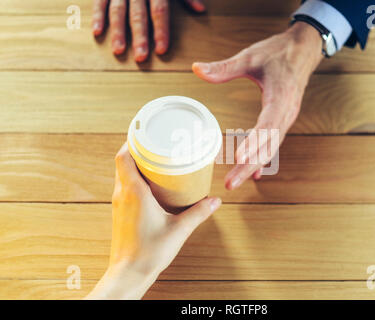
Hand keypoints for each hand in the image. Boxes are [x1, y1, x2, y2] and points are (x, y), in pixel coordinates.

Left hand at [85, 143, 220, 298]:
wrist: (128, 273)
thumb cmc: (149, 252)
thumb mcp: (179, 229)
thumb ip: (199, 212)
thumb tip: (215, 200)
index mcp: (133, 192)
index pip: (124, 156)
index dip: (131, 140)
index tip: (145, 132)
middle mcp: (122, 194)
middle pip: (123, 161)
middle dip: (138, 149)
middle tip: (157, 144)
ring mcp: (119, 204)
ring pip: (123, 174)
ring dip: (136, 164)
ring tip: (157, 161)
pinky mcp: (121, 213)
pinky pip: (125, 186)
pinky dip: (135, 178)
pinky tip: (151, 185)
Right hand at [92, 0, 205, 61]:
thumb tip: (200, 10)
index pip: (160, 12)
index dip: (161, 31)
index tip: (162, 50)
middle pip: (138, 15)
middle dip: (140, 37)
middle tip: (141, 58)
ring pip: (118, 10)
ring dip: (118, 32)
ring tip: (119, 51)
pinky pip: (99, 1)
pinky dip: (98, 16)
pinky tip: (98, 32)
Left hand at [192, 22, 322, 189]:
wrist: (304, 49)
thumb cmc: (278, 52)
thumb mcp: (250, 56)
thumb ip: (224, 67)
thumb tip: (195, 69)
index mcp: (280, 97)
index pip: (267, 125)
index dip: (254, 143)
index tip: (239, 158)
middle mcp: (286, 112)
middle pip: (269, 145)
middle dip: (249, 165)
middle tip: (231, 183)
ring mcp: (287, 118)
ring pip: (271, 148)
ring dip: (253, 166)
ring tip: (235, 181)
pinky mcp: (283, 120)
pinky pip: (273, 143)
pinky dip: (262, 158)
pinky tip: (253, 173)